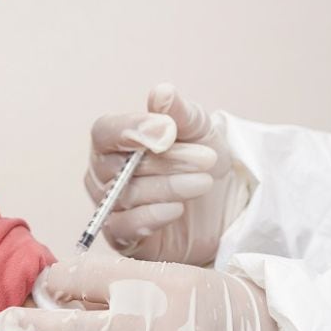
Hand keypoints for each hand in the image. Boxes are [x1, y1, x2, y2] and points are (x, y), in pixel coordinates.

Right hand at [85, 83, 250, 264]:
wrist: (225, 202)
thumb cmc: (201, 158)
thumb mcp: (199, 129)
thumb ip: (179, 112)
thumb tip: (162, 93)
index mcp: (114, 140)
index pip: (105, 132)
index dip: (133, 130)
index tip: (168, 130)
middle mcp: (104, 173)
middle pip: (118, 166)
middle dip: (166, 162)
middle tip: (206, 159)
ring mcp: (111, 206)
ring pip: (125, 196)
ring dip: (168, 187)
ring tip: (204, 182)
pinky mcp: (123, 237)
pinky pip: (122, 228)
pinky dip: (149, 218)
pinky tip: (176, 210)